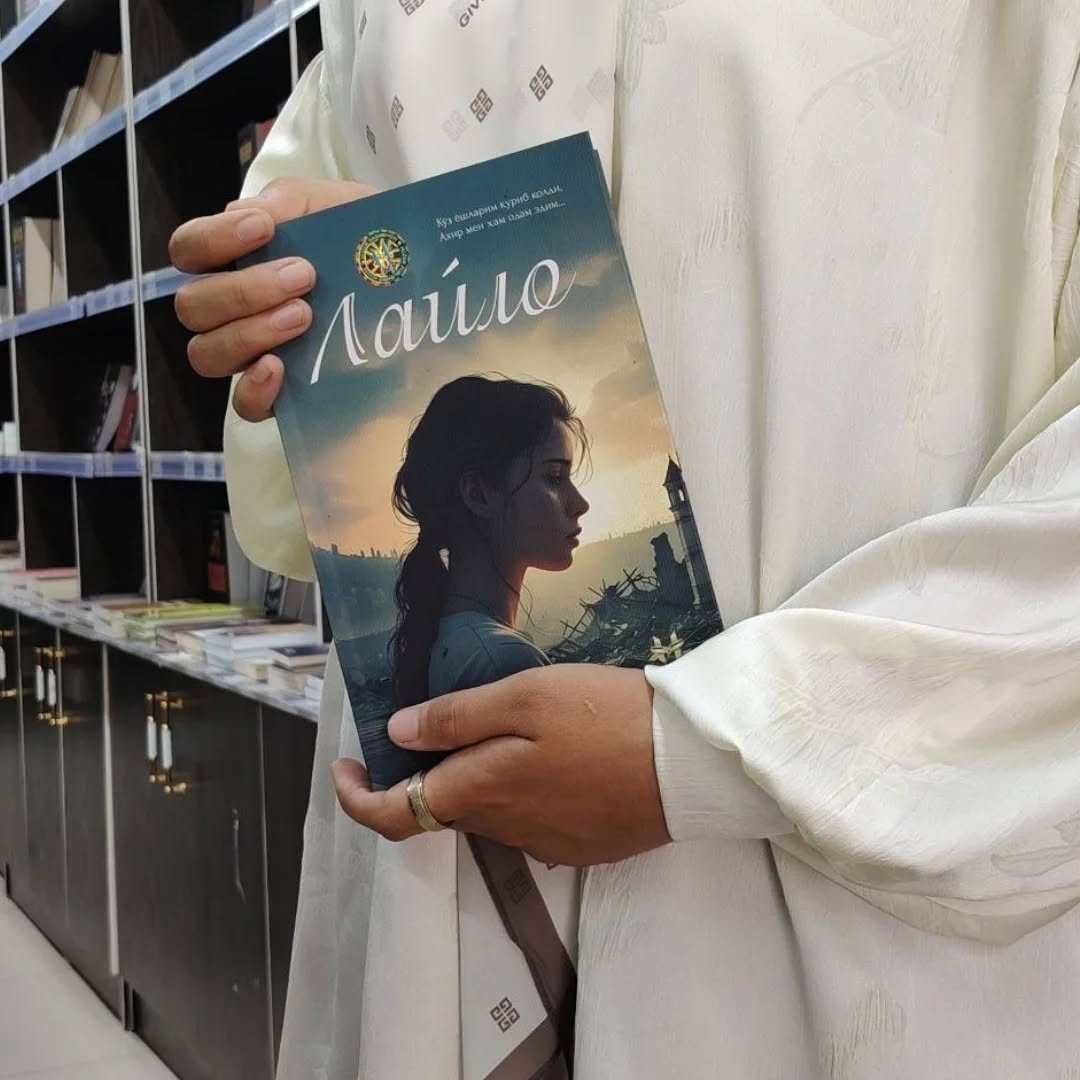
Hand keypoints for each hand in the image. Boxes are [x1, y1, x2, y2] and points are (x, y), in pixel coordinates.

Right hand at [169, 177, 373, 421]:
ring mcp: (252, 354)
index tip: (263, 228)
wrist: (419, 289)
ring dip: (249, 332)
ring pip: (207, 354)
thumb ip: (294, 201)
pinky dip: (254, 388)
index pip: (189, 250)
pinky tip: (280, 368)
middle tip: (302, 276)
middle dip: (243, 289)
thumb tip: (252, 212)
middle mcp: (233, 309)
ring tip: (303, 316)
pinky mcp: (280, 396)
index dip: (212, 240)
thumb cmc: (369, 243)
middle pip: (193, 307)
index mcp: (238, 259)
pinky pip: (244, 405)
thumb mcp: (339, 207)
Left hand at [331, 665, 671, 866]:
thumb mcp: (526, 697)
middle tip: (432, 720)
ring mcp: (544, 841)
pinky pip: (526, 819)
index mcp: (482, 790)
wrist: (692, 764)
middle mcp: (504, 828)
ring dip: (472, 779)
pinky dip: (514, 790)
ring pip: (485, 812)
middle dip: (422, 772)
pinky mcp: (580, 844)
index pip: (395, 815)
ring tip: (497, 725)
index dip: (356, 798)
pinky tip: (548, 753)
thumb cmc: (606, 717)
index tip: (343, 767)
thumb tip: (396, 734)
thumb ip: (457, 717)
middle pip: (441, 808)